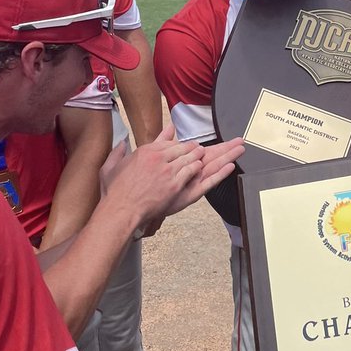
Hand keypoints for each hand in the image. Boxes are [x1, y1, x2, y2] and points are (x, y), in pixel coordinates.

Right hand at [101, 126, 244, 229]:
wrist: (120, 209)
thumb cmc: (114, 190)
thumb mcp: (115, 164)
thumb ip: (122, 151)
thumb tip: (126, 141)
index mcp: (149, 150)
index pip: (174, 143)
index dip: (186, 146)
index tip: (195, 147)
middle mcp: (162, 158)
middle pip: (190, 148)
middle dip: (209, 147)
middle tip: (229, 143)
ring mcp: (171, 173)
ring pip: (198, 160)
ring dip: (218, 155)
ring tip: (236, 149)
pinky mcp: (178, 187)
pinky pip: (201, 176)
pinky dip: (217, 170)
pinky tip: (230, 165)